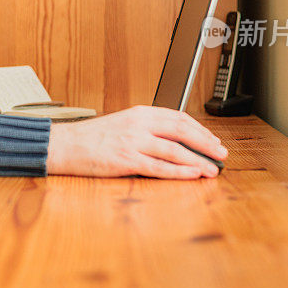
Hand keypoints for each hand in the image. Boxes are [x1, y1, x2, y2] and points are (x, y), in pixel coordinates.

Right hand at [46, 105, 227, 178]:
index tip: (213, 140)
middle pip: (182, 130)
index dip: (201, 129)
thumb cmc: (91, 138)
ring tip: (212, 169)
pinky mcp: (126, 160)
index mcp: (139, 113)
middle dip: (206, 143)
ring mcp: (133, 142)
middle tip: (222, 154)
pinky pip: (159, 167)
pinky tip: (192, 174)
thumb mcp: (122, 123)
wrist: (65, 145)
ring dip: (198, 160)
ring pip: (175, 150)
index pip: (179, 117)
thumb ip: (146, 128)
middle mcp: (139, 124)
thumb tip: (173, 140)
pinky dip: (180, 171)